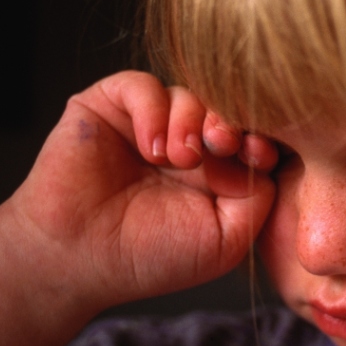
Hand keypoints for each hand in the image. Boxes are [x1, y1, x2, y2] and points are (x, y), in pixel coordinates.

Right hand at [7, 70, 277, 311]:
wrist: (77, 261)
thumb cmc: (150, 257)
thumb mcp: (226, 239)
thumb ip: (258, 199)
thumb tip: (268, 160)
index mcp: (217, 168)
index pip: (251, 133)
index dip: (260, 136)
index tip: (259, 153)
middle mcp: (185, 140)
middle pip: (223, 106)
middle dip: (230, 121)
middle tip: (222, 143)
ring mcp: (148, 122)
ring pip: (187, 93)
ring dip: (189, 121)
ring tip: (178, 160)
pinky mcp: (108, 106)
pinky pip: (141, 85)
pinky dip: (153, 110)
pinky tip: (152, 149)